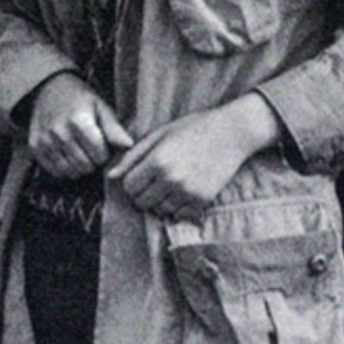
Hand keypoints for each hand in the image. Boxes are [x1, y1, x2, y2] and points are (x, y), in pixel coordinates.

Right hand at [21, 71, 132, 179]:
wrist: (48, 88)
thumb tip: (129, 146)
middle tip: (92, 148)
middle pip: (86, 166)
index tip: (103, 143)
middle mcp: (59, 132)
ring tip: (81, 151)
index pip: (100, 155)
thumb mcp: (101, 107)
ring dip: (80, 167)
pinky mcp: (35, 147)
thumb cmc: (80, 99)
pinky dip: (64, 168)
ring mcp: (45, 141)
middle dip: (94, 161)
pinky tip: (67, 154)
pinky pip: (55, 172)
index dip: (106, 153)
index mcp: (78, 120)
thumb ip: (114, 128)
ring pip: (70, 172)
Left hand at [107, 98, 278, 223]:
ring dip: (161, 201)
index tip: (140, 176)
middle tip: (154, 182)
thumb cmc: (193, 128)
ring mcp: (187, 192)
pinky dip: (178, 208)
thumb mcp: (159, 135)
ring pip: (160, 210)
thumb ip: (133, 156)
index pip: (129, 187)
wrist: (232, 132)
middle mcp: (170, 179)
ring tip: (171, 185)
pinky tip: (184, 192)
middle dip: (143, 194)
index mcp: (157, 160)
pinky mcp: (203, 200)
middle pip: (142, 202)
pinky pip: (180, 215)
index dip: (131, 182)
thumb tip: (111, 176)